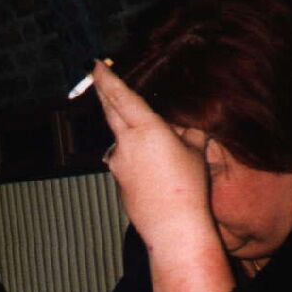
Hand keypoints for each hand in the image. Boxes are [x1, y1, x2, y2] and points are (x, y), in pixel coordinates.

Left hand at [92, 61, 213, 247]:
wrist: (172, 226)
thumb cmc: (188, 186)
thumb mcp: (195, 151)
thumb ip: (186, 131)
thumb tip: (180, 125)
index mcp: (145, 129)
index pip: (121, 97)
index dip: (108, 79)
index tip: (96, 65)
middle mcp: (124, 143)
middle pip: (110, 112)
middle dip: (104, 92)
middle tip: (98, 75)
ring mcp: (117, 163)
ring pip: (122, 139)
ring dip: (133, 135)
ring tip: (163, 151)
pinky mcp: (117, 180)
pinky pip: (126, 160)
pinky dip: (136, 158)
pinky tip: (157, 173)